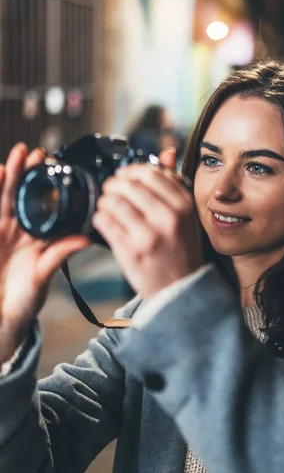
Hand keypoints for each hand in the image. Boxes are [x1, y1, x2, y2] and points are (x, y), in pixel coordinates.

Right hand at [0, 143, 89, 362]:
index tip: (52, 165)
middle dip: (26, 173)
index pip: (42, 204)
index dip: (45, 185)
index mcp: (37, 236)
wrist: (0, 319)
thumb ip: (59, 254)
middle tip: (34, 153)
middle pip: (22, 195)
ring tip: (14, 158)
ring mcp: (1, 231)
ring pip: (3, 199)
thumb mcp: (43, 274)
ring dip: (8, 178)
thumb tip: (86, 239)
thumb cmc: (24, 300)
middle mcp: (18, 230)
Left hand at [92, 147, 202, 299]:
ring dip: (105, 201)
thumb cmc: (181, 249)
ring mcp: (149, 235)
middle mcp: (168, 217)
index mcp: (184, 205)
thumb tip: (167, 151)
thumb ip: (174, 182)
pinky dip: (100, 218)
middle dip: (114, 184)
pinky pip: (104, 222)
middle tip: (111, 190)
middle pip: (129, 185)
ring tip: (108, 206)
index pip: (151, 173)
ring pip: (113, 201)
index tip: (125, 176)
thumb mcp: (186, 214)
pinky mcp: (130, 251)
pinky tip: (105, 221)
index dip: (131, 171)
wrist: (181, 289)